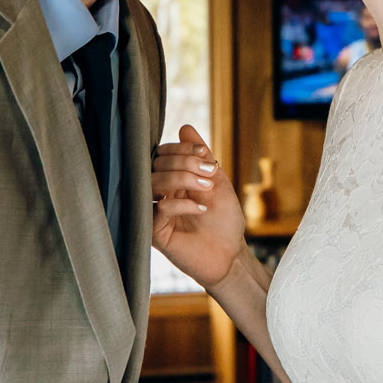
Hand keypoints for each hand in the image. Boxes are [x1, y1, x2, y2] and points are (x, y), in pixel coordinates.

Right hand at [151, 125, 248, 288]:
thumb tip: (185, 127)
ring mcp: (153, 212)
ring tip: (207, 188)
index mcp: (170, 179)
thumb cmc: (224, 220)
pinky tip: (201, 209)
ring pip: (152, 182)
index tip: (205, 154)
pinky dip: (182, 204)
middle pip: (155, 164)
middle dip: (185, 163)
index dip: (182, 149)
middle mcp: (158, 193)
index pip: (162, 153)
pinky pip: (159, 209)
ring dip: (183, 179)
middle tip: (210, 173)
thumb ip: (201, 156)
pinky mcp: (154, 232)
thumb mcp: (217, 180)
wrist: (230, 254)